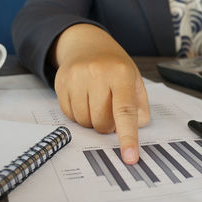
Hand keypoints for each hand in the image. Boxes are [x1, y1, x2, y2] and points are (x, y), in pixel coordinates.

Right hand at [51, 24, 149, 163]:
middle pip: (101, 122)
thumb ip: (140, 106)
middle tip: (109, 112)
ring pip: (84, 121)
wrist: (86, 44)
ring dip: (91, 120)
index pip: (125, 111)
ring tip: (96, 102)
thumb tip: (135, 127)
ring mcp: (76, 77)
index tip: (130, 157)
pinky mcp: (61, 82)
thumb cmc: (114, 65)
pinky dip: (78, 115)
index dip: (128, 136)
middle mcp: (97, 74)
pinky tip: (83, 99)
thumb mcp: (135, 79)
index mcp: (121, 74)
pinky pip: (69, 115)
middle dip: (107, 125)